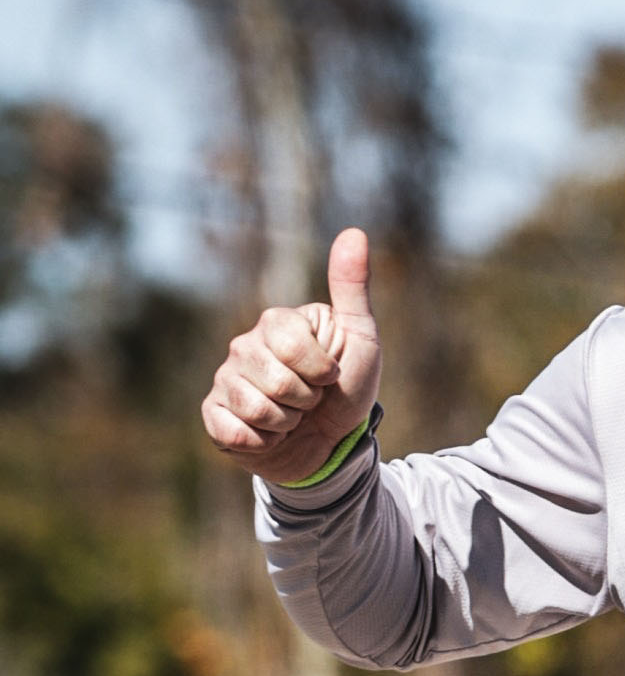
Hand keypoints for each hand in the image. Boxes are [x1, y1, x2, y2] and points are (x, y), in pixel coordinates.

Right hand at [201, 229, 382, 483]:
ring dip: (287, 424)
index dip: (322, 372)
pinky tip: (268, 435)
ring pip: (258, 409)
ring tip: (292, 417)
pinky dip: (262, 443)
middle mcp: (244, 345)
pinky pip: (235, 431)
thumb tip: (354, 232)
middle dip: (307, 402)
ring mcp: (225, 379)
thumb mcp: (360, 338)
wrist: (331, 443)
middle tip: (310, 400)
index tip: (330, 375)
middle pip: (278, 382)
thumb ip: (352, 289)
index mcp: (277, 323)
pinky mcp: (214, 414)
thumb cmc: (346, 388)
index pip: (294, 348)